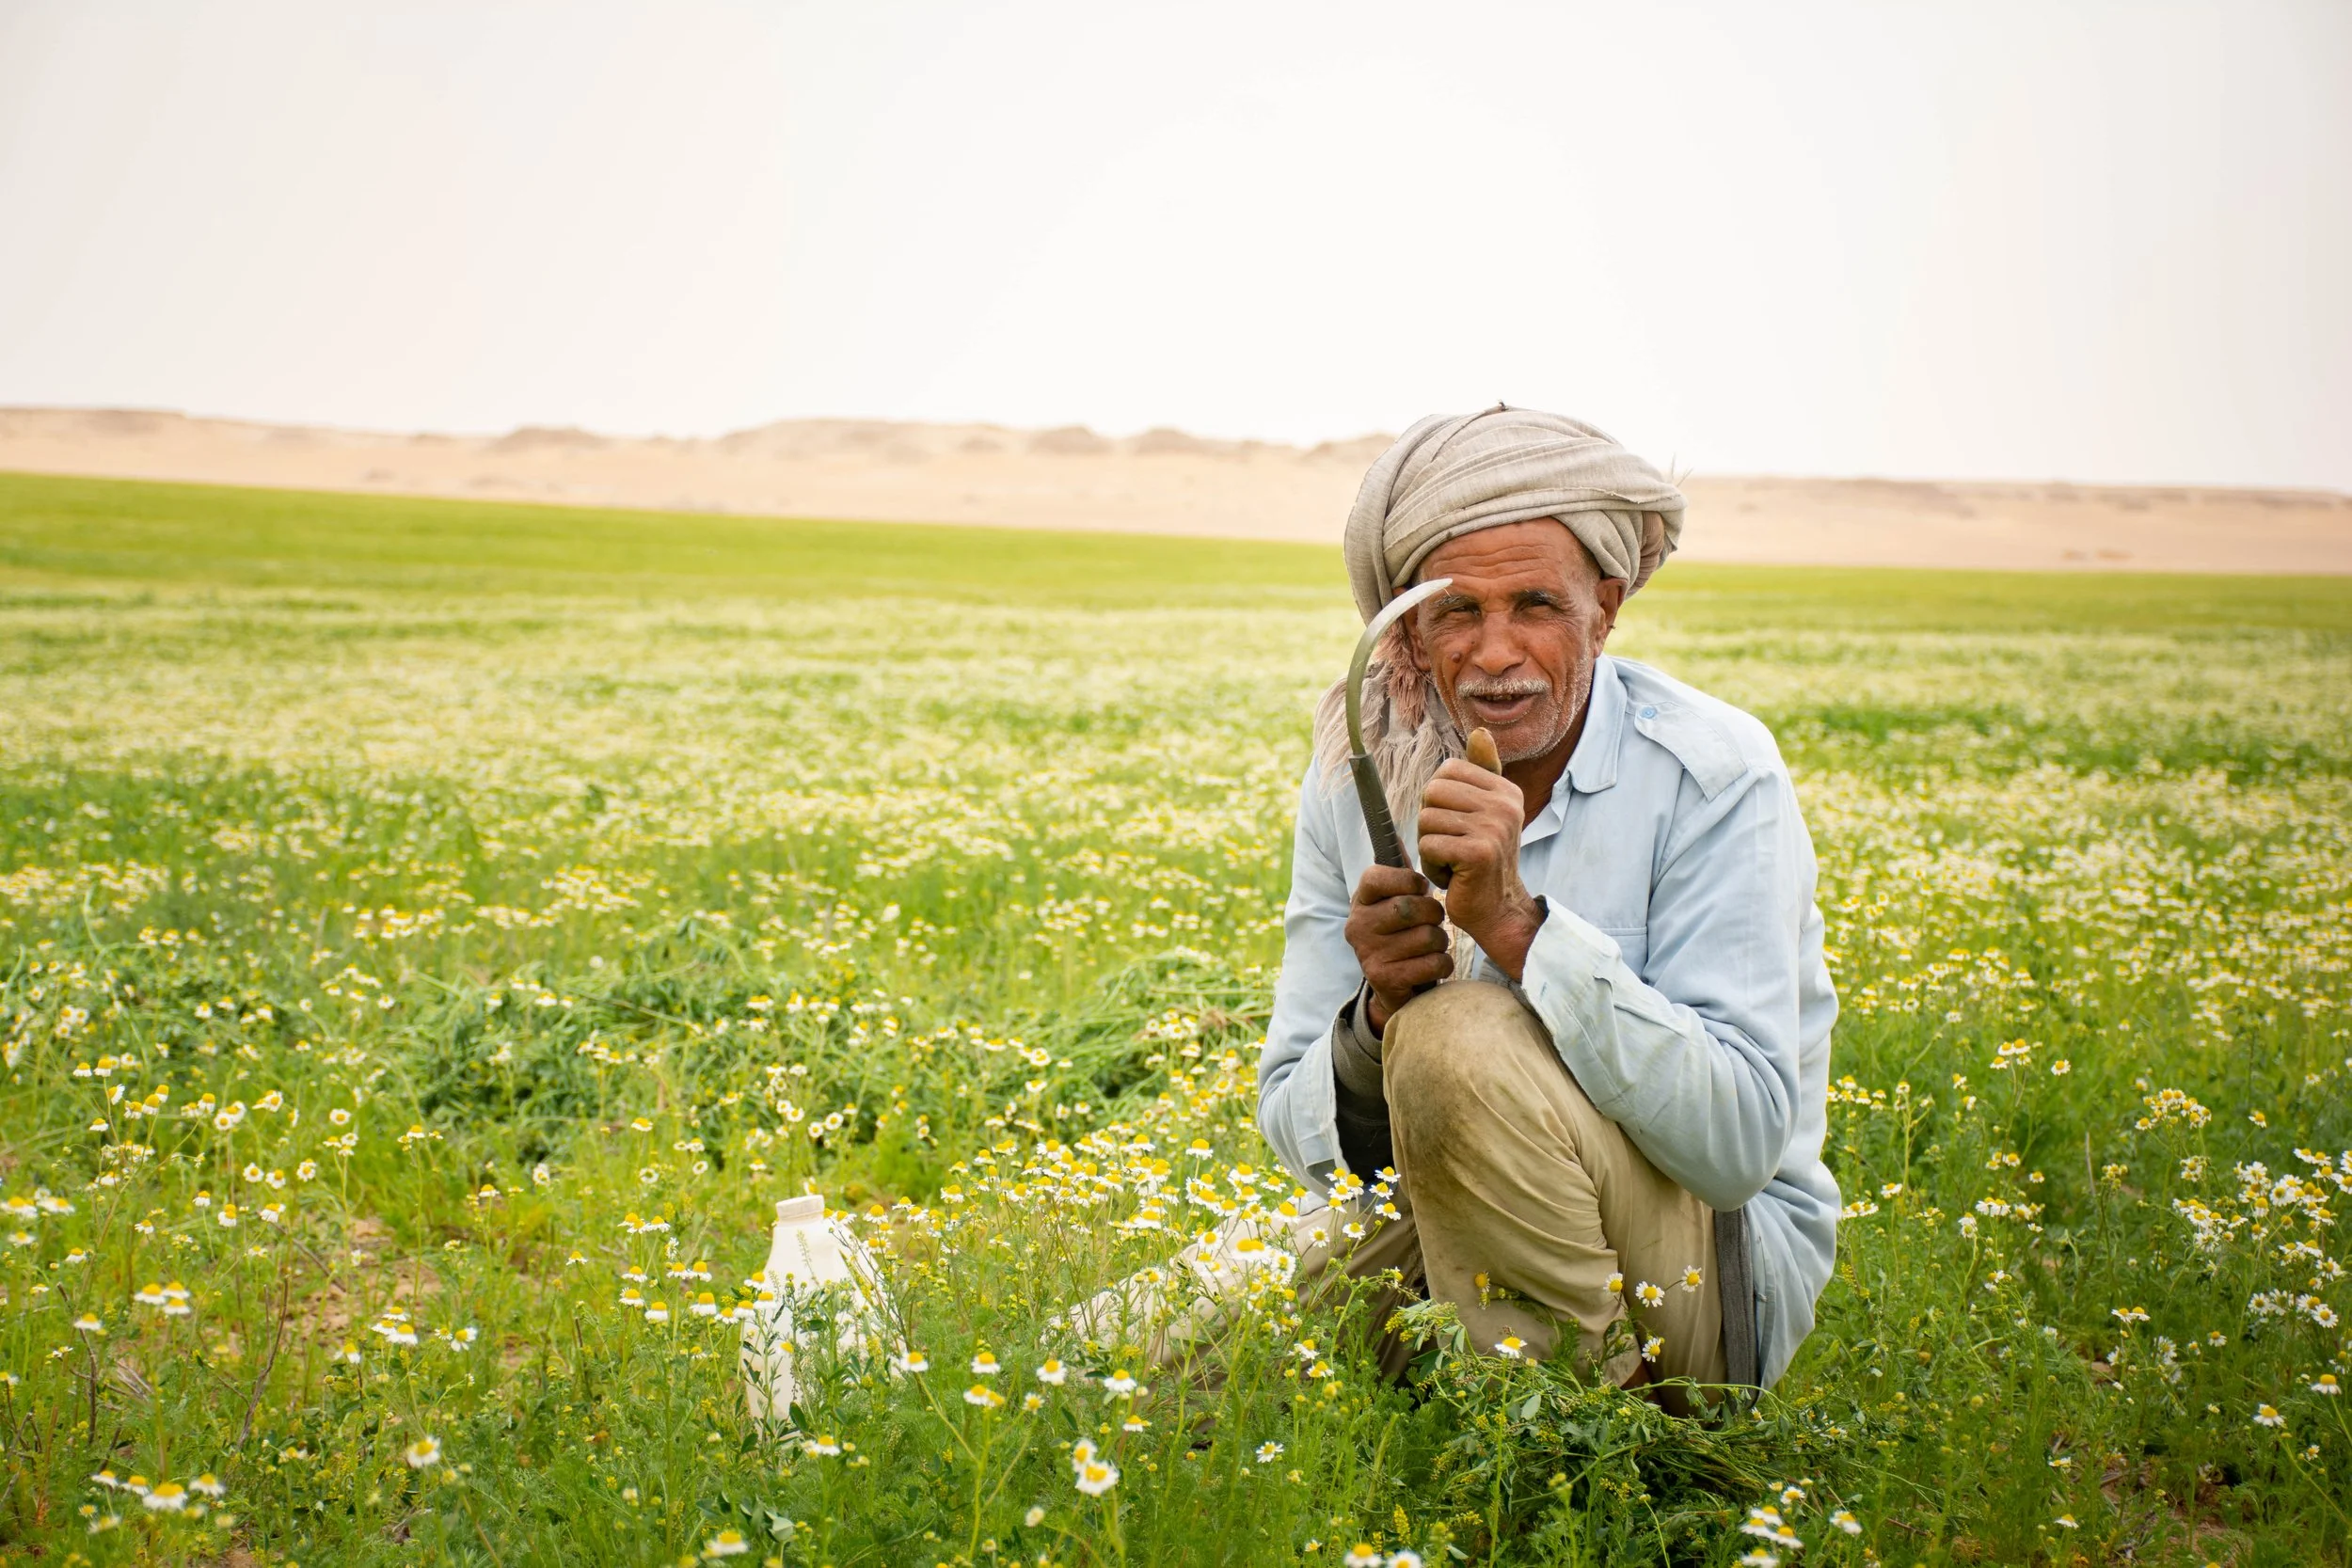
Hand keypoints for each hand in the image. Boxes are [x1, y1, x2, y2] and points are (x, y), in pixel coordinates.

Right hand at [1345, 864, 1451, 1032]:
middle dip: (1434, 914)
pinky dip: (1442, 964)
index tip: (1421, 889)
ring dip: (1441, 942)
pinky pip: (1433, 963)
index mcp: (1360, 900)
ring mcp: (1368, 953)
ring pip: (1427, 936)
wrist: (1393, 988)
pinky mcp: (1383, 978)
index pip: (1377, 876)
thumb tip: (1395, 833)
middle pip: (1410, 907)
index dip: (1408, 880)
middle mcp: (1357, 925)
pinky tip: (1433, 965)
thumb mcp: (1394, 901)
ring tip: (1432, 945)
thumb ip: (1398, 873)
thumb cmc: (1400, 935)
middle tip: (1434, 921)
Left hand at [1417, 760, 1544, 977]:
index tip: (1458, 825)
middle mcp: (1505, 805)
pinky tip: (1453, 877)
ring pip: (1426, 820)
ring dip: (1430, 847)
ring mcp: (1494, 828)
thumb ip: (1482, 772)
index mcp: (1505, 790)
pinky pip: (1428, 845)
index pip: (1446, 772)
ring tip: (1453, 862)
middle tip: (1452, 846)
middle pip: (1432, 793)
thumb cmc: (1482, 861)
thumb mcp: (1485, 811)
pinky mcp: (1479, 852)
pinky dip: (1432, 866)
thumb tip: (1481, 731)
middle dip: (1431, 823)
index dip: (1438, 801)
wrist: (1497, 909)